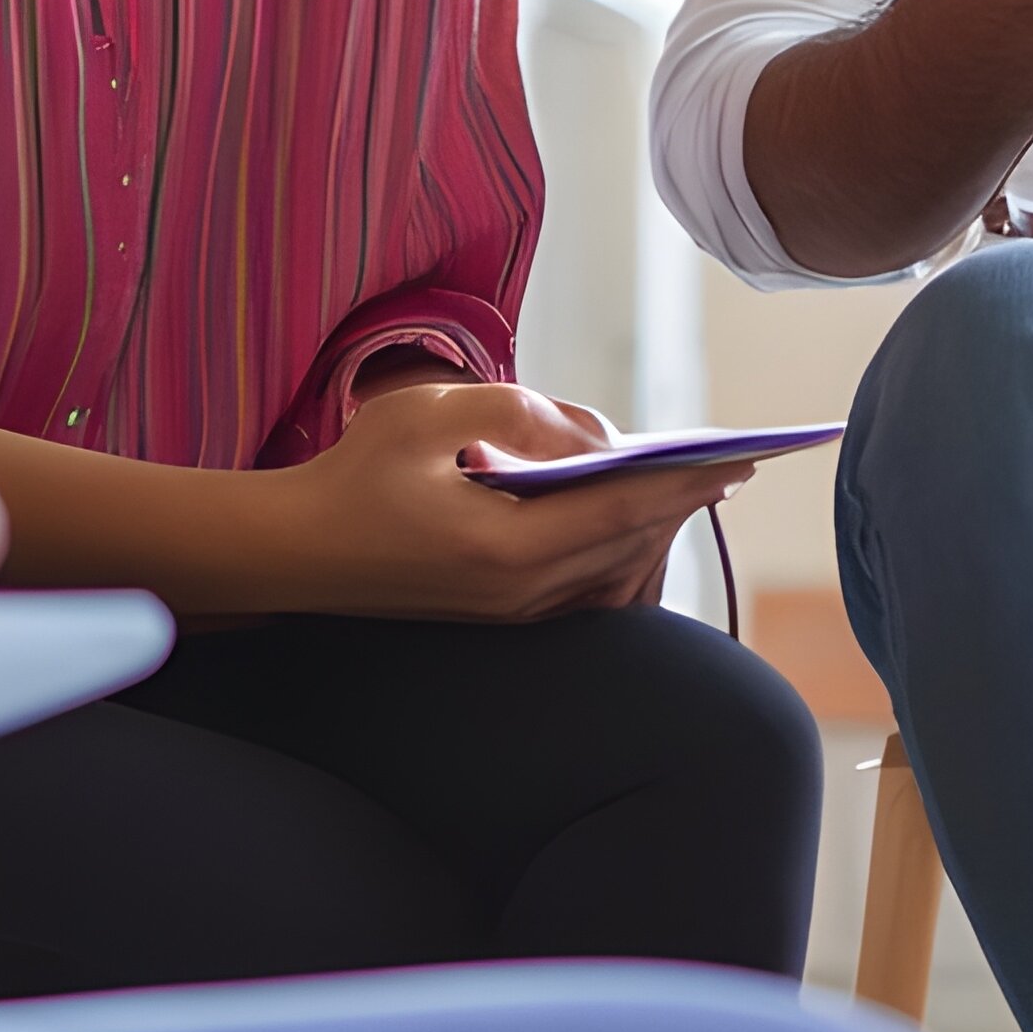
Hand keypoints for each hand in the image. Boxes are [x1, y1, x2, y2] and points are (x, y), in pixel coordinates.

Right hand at [263, 378, 751, 621]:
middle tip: (726, 466)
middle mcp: (519, 596)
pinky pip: (587, 593)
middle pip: (630, 547)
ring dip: (653, 531)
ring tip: (686, 489)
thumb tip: (597, 439)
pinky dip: (621, 556)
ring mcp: (511, 615)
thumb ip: (521, 414)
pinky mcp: (500, 618)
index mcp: (506, 550)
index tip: (740, 457)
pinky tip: (633, 526)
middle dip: (680, 503)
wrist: (291, 555)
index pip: (624, 511)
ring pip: (615, 577)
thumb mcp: (430, 415)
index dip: (687, 480)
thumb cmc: (354, 475)